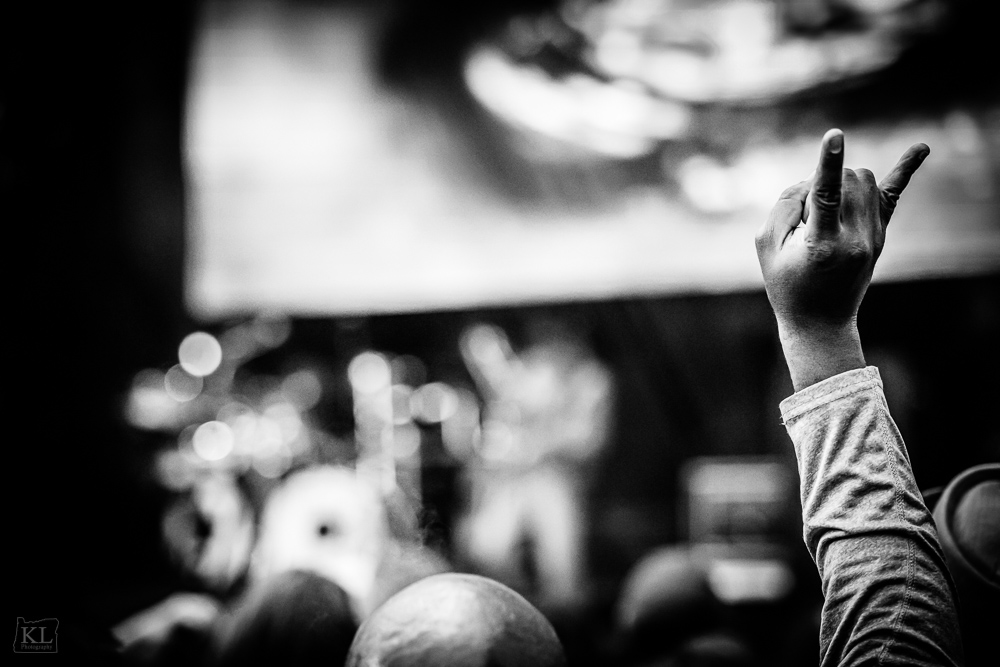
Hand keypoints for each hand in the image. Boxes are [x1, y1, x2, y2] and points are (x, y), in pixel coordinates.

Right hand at [755, 129, 928, 389]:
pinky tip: (922, 147)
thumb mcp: (767, 248)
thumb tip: (812, 180)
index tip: (835, 134)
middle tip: (804, 218)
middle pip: (842, 180)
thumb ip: (783, 206)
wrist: (820, 322)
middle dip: (818, 183)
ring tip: (823, 212)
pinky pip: (894, 194)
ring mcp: (873, 236)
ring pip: (863, 179)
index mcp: (821, 245)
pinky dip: (906, 168)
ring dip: (840, 181)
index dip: (827, 163)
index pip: (826, 196)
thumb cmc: (786, 284)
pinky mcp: (880, 234)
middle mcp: (855, 239)